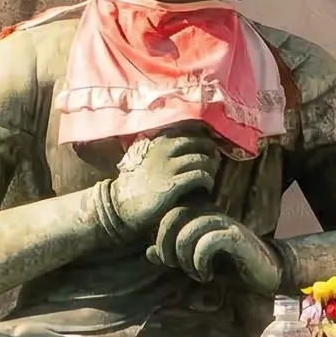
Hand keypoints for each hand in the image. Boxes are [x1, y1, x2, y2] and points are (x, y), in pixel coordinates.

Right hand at [108, 135, 224, 230]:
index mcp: (159, 141)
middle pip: (200, 143)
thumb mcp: (149, 159)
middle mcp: (164, 150)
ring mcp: (169, 167)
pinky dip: (207, 181)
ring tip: (210, 177)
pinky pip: (200, 177)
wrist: (121, 205)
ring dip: (211, 169)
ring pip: (202, 160)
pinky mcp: (173, 185)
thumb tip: (191, 146)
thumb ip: (166, 150)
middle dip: (211, 152)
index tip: (209, 148)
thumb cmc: (138, 183)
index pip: (190, 131)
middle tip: (215, 163)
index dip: (204, 139)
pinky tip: (206, 187)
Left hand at [150, 211, 282, 292]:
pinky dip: (201, 262)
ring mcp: (225, 224)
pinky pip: (208, 242)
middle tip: (178, 266)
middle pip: (173, 218)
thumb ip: (174, 255)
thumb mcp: (196, 262)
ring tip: (194, 272)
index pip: (168, 215)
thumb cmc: (232, 266)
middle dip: (168, 247)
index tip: (170, 261)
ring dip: (185, 258)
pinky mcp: (236, 238)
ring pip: (189, 231)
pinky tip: (206, 275)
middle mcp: (211, 215)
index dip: (161, 240)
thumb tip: (149, 253)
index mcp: (201, 217)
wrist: (268, 271)